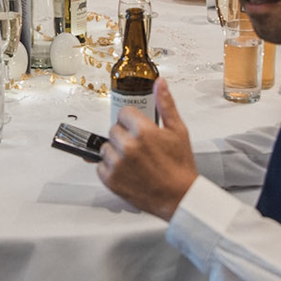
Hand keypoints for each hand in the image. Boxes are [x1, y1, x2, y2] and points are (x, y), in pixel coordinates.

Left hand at [96, 81, 196, 219]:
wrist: (179, 197)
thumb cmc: (180, 167)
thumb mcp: (178, 131)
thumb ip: (166, 105)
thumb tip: (160, 83)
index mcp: (143, 132)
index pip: (124, 113)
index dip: (132, 121)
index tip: (139, 130)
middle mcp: (128, 147)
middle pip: (114, 129)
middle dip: (124, 136)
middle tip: (140, 148)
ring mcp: (117, 164)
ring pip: (106, 147)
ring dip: (116, 152)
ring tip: (134, 161)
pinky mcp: (111, 180)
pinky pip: (100, 166)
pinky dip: (110, 169)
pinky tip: (127, 171)